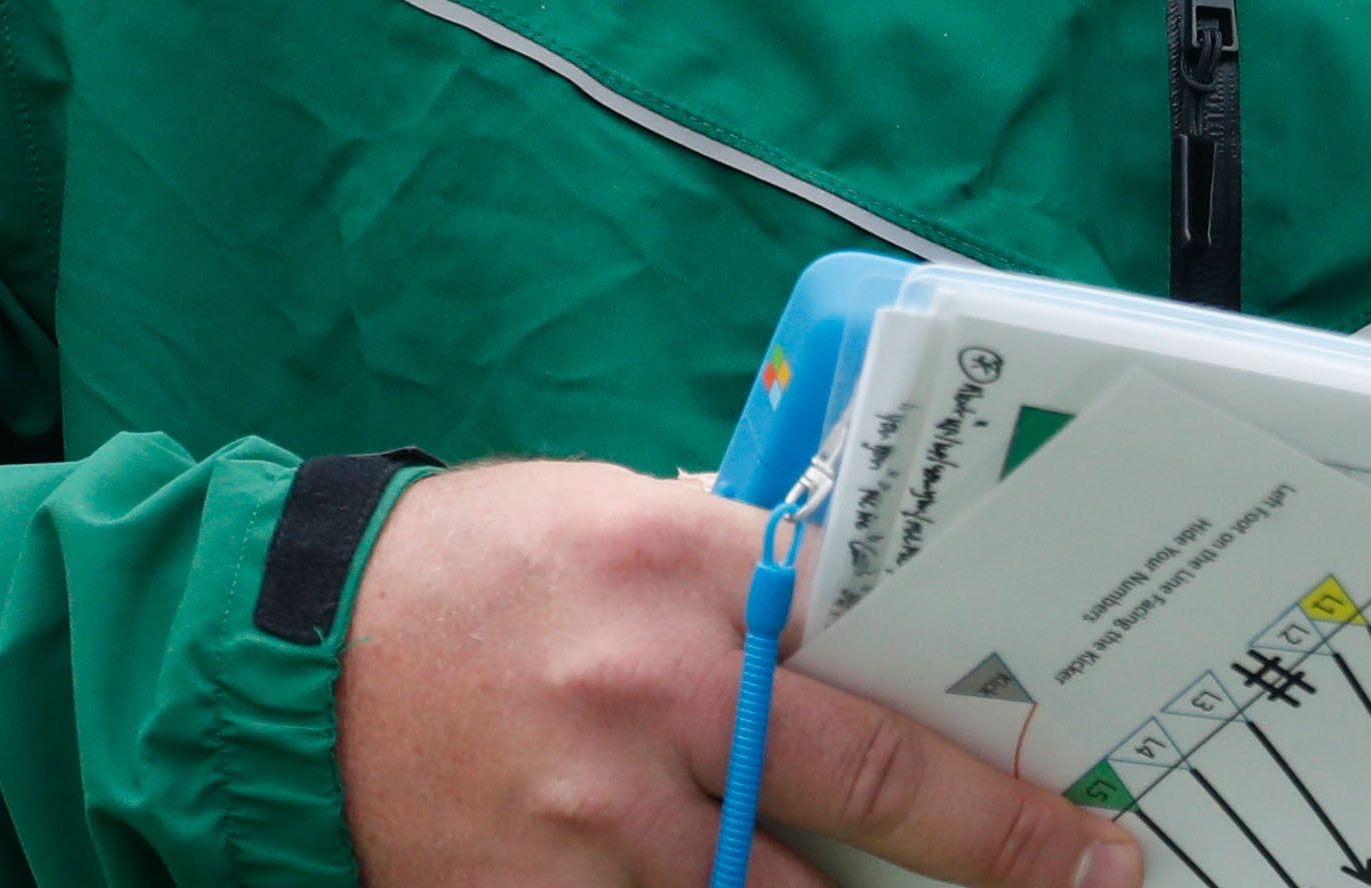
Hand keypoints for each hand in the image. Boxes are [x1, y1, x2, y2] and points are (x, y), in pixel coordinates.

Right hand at [338, 459, 1141, 887]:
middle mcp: (656, 688)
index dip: (988, 734)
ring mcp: (597, 815)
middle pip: (867, 787)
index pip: (878, 645)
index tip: (1075, 791)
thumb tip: (858, 609)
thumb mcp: (617, 518)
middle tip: (1084, 875)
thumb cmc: (473, 573)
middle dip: (994, 847)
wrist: (287, 661)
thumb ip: (738, 564)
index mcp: (688, 563)